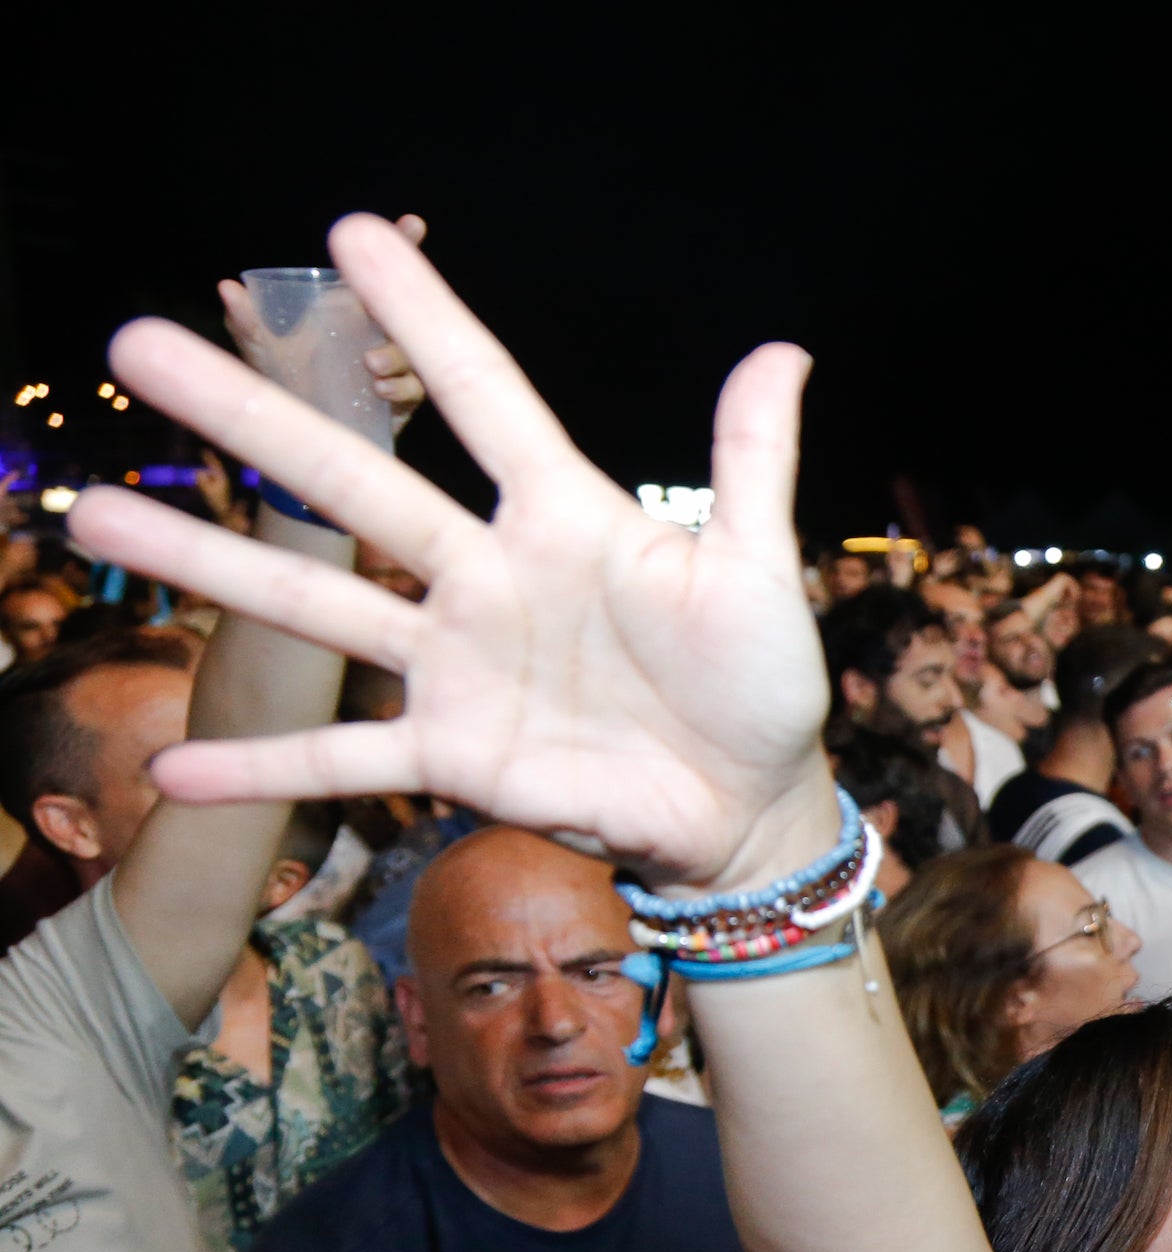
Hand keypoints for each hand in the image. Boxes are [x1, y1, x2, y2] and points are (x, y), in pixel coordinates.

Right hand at [77, 215, 839, 893]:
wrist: (750, 805)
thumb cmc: (758, 684)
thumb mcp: (758, 571)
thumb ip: (751, 462)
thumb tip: (782, 349)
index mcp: (566, 519)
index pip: (484, 395)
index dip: (423, 318)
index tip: (351, 234)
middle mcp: (489, 578)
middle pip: (355, 483)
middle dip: (251, 418)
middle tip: (138, 347)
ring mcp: (460, 665)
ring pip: (316, 606)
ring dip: (206, 563)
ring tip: (96, 514)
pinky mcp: (458, 754)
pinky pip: (345, 758)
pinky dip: (264, 765)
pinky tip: (173, 765)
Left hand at [217, 214, 431, 438]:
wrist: (296, 440)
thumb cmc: (282, 384)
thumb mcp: (259, 351)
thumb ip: (246, 321)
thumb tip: (228, 287)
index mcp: (351, 311)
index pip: (381, 273)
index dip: (403, 244)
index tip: (413, 223)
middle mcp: (379, 334)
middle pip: (410, 310)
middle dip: (413, 304)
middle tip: (380, 313)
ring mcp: (396, 368)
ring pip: (415, 353)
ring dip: (397, 356)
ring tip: (371, 365)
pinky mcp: (403, 404)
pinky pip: (415, 392)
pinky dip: (401, 388)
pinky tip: (380, 390)